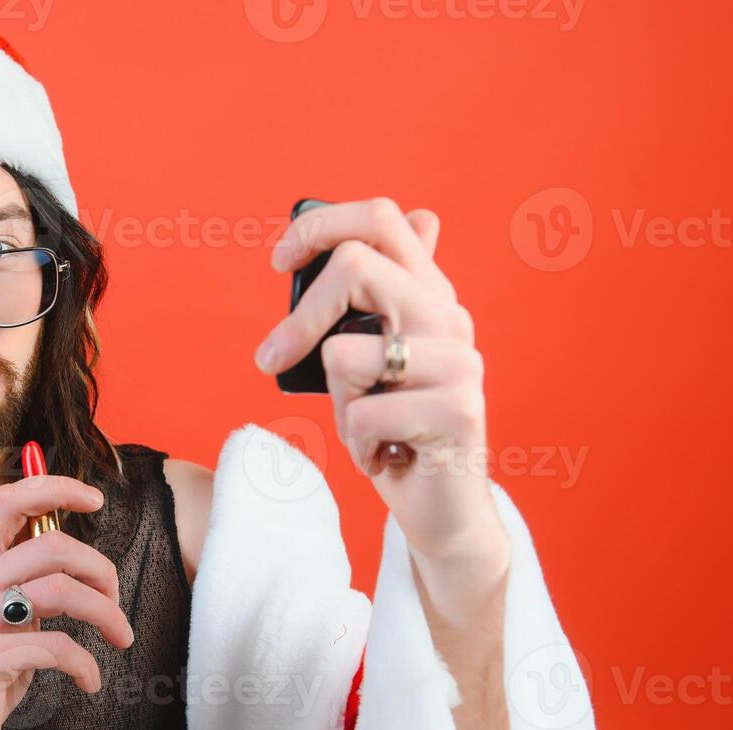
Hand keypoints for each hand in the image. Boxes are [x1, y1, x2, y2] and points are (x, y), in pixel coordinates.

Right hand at [0, 475, 134, 729]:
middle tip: (116, 602)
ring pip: (59, 590)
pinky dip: (85, 664)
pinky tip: (89, 680)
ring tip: (120, 637)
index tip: (95, 498)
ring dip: (104, 613)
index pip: (8, 502)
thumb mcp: (6, 618)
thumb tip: (80, 553)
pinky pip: (54, 647)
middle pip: (50, 545)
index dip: (53, 488)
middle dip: (100, 570)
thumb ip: (30, 583)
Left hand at [256, 197, 505, 562]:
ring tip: (367, 425)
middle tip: (273, 358)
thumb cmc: (395, 433)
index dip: (319, 226)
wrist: (443, 509)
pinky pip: (363, 414)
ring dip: (338, 401)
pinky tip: (383, 456)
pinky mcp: (457, 409)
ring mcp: (459, 362)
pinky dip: (356, 444)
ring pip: (345, 352)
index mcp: (429, 294)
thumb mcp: (371, 363)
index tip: (279, 262)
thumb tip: (362, 238)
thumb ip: (366, 309)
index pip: (382, 218)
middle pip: (355, 267)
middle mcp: (450, 317)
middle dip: (300, 319)